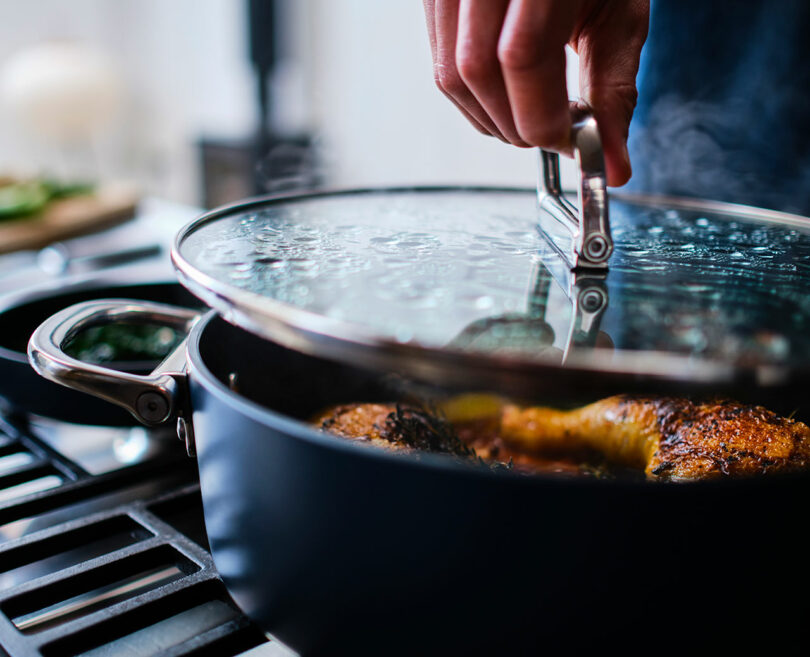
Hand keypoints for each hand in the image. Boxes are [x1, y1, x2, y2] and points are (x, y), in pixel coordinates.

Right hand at [422, 0, 648, 185]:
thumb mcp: (618, 17)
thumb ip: (613, 92)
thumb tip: (611, 164)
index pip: (521, 56)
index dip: (541, 115)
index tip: (568, 139)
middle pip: (475, 71)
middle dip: (514, 123)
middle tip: (551, 130)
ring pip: (451, 77)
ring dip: (491, 116)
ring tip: (530, 111)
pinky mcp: (434, 0)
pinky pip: (442, 65)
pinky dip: (476, 96)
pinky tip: (507, 92)